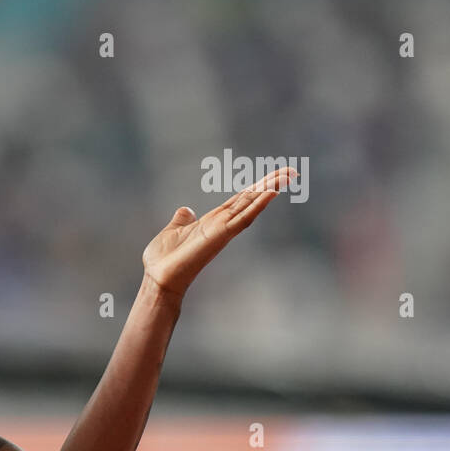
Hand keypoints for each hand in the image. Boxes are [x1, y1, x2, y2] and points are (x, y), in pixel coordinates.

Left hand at [142, 166, 295, 299]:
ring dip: (269, 190)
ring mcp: (223, 230)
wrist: (159, 279)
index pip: (239, 201)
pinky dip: (258, 205)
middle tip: (290, 171)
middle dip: (269, 185)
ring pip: (251, 206)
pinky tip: (271, 192)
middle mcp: (221, 224)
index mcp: (212, 221)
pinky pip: (244, 218)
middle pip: (250, 200)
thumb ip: (182, 220)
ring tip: (287, 176)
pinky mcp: (221, 235)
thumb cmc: (163, 260)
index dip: (254, 188)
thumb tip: (186, 210)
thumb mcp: (172, 231)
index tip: (271, 177)